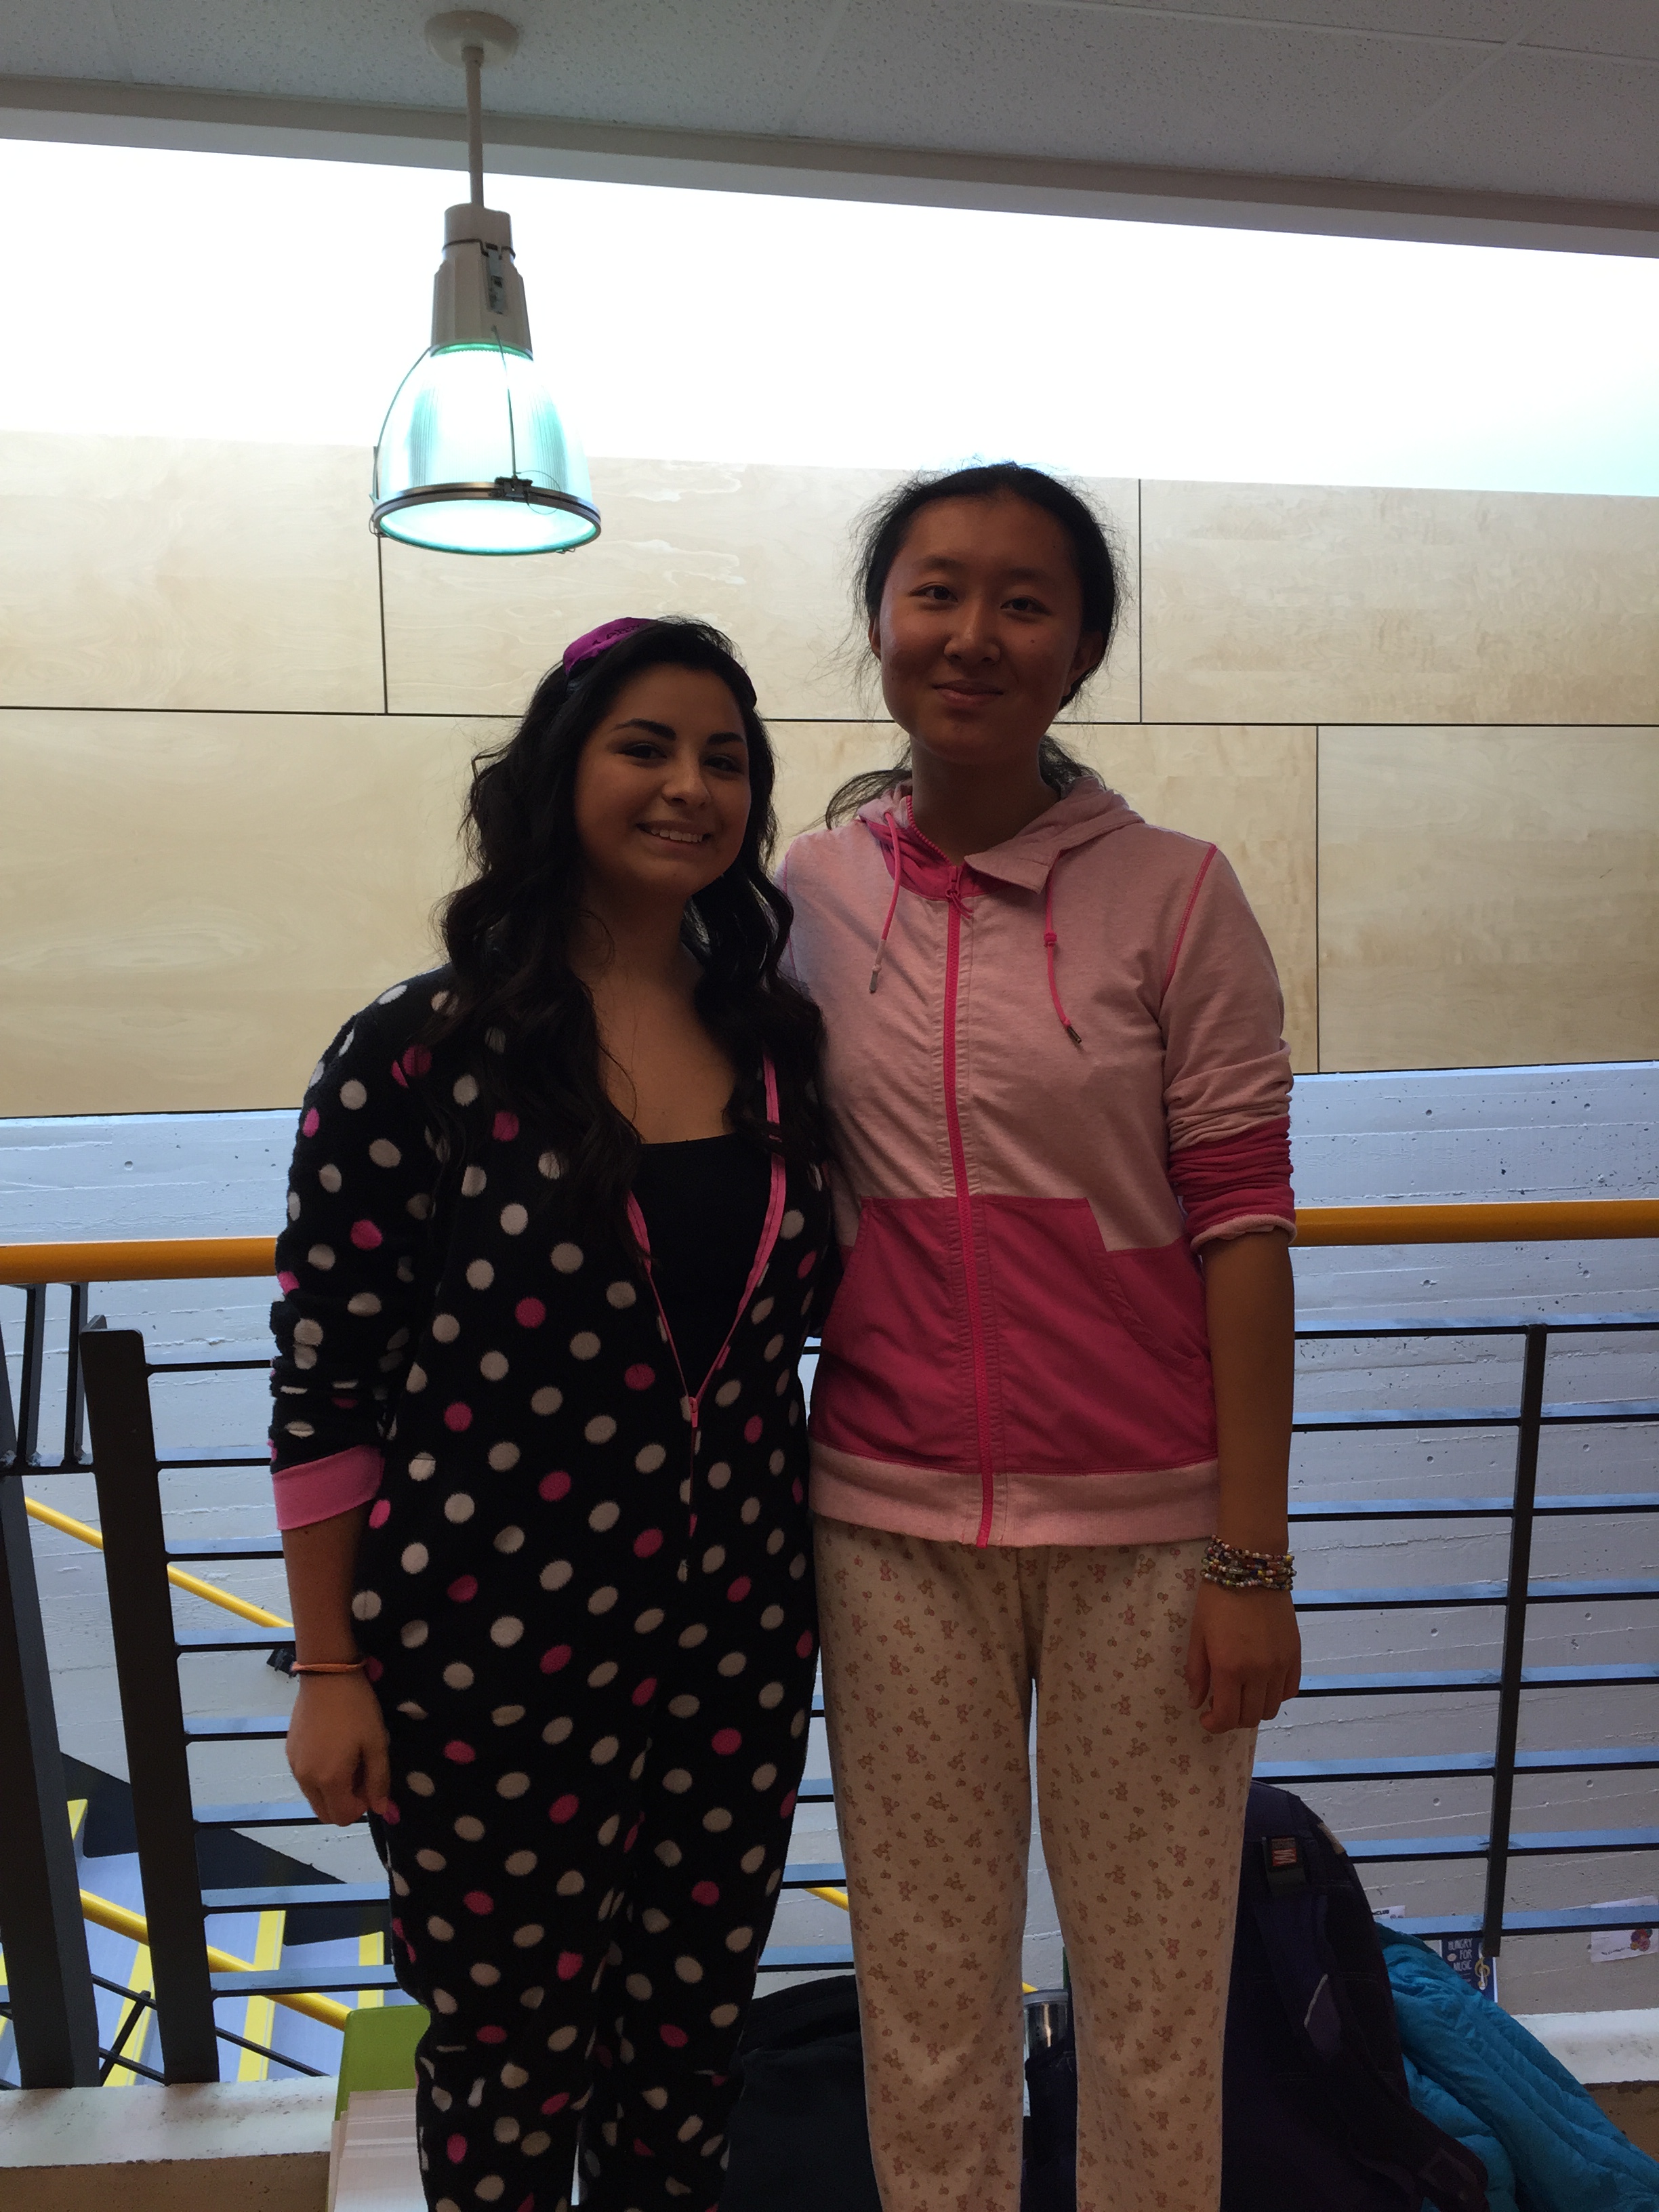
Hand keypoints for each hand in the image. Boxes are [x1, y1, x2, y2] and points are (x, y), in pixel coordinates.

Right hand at [286, 1672, 391, 1823]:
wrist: (327, 1675)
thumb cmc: (357, 1708)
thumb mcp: (376, 1743)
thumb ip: (378, 1780)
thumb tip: (380, 1808)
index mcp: (329, 1779)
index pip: (342, 1817)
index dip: (361, 1806)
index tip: (370, 1780)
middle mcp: (305, 1778)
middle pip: (325, 1813)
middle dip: (345, 1802)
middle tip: (360, 1772)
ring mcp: (294, 1765)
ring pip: (314, 1796)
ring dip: (332, 1789)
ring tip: (348, 1757)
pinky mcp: (289, 1751)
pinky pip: (305, 1778)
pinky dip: (320, 1775)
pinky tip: (333, 1746)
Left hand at [1185, 1583, 1300, 1734]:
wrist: (1251, 1568)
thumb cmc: (1217, 1599)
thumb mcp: (1197, 1634)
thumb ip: (1196, 1672)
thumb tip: (1197, 1703)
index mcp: (1229, 1668)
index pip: (1227, 1717)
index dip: (1214, 1725)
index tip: (1206, 1718)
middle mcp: (1259, 1672)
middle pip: (1250, 1718)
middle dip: (1232, 1719)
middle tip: (1221, 1706)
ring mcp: (1280, 1665)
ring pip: (1271, 1709)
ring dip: (1253, 1709)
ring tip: (1240, 1694)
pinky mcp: (1295, 1655)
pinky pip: (1289, 1691)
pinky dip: (1274, 1695)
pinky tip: (1261, 1683)